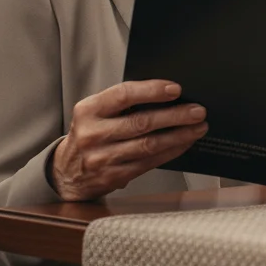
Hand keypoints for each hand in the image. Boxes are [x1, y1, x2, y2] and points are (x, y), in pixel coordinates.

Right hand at [49, 80, 208, 200]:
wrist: (66, 173)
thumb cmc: (91, 134)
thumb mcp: (96, 113)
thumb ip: (123, 103)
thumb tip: (169, 95)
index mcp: (88, 110)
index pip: (123, 95)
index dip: (152, 91)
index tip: (176, 89)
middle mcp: (92, 134)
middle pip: (141, 122)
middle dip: (175, 115)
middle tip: (199, 111)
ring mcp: (101, 158)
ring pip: (149, 144)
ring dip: (179, 135)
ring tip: (199, 127)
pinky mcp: (113, 176)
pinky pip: (149, 162)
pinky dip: (171, 151)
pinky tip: (185, 143)